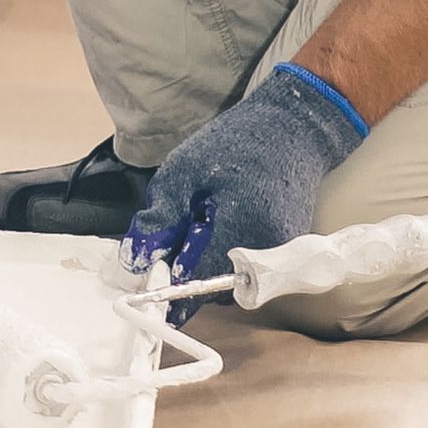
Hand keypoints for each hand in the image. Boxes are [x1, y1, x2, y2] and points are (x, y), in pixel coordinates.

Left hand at [121, 63, 367, 323]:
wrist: (291, 129)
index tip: (149, 298)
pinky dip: (224, 256)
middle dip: (187, 276)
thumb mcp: (184, 170)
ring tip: (193, 228)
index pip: (200, 279)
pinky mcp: (285, 249)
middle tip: (165, 249)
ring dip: (206, 267)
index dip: (172, 293)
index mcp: (240, 229)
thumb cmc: (233, 144)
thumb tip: (136, 257)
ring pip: (232, 281)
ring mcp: (281, 253)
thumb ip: (161, 216)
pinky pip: (248, 268)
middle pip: (217, 286)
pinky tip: (215, 226)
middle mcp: (266, 250)